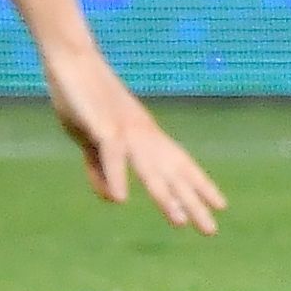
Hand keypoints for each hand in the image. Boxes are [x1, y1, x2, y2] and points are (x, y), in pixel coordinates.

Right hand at [43, 40, 223, 233]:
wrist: (69, 59)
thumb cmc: (78, 96)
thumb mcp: (88, 138)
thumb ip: (99, 169)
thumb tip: (115, 200)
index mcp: (143, 134)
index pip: (179, 163)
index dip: (199, 184)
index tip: (221, 205)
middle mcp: (142, 133)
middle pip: (171, 172)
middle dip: (191, 201)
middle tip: (211, 231)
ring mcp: (124, 129)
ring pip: (149, 168)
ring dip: (164, 195)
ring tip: (179, 221)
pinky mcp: (101, 126)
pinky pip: (111, 155)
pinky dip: (117, 176)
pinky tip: (120, 199)